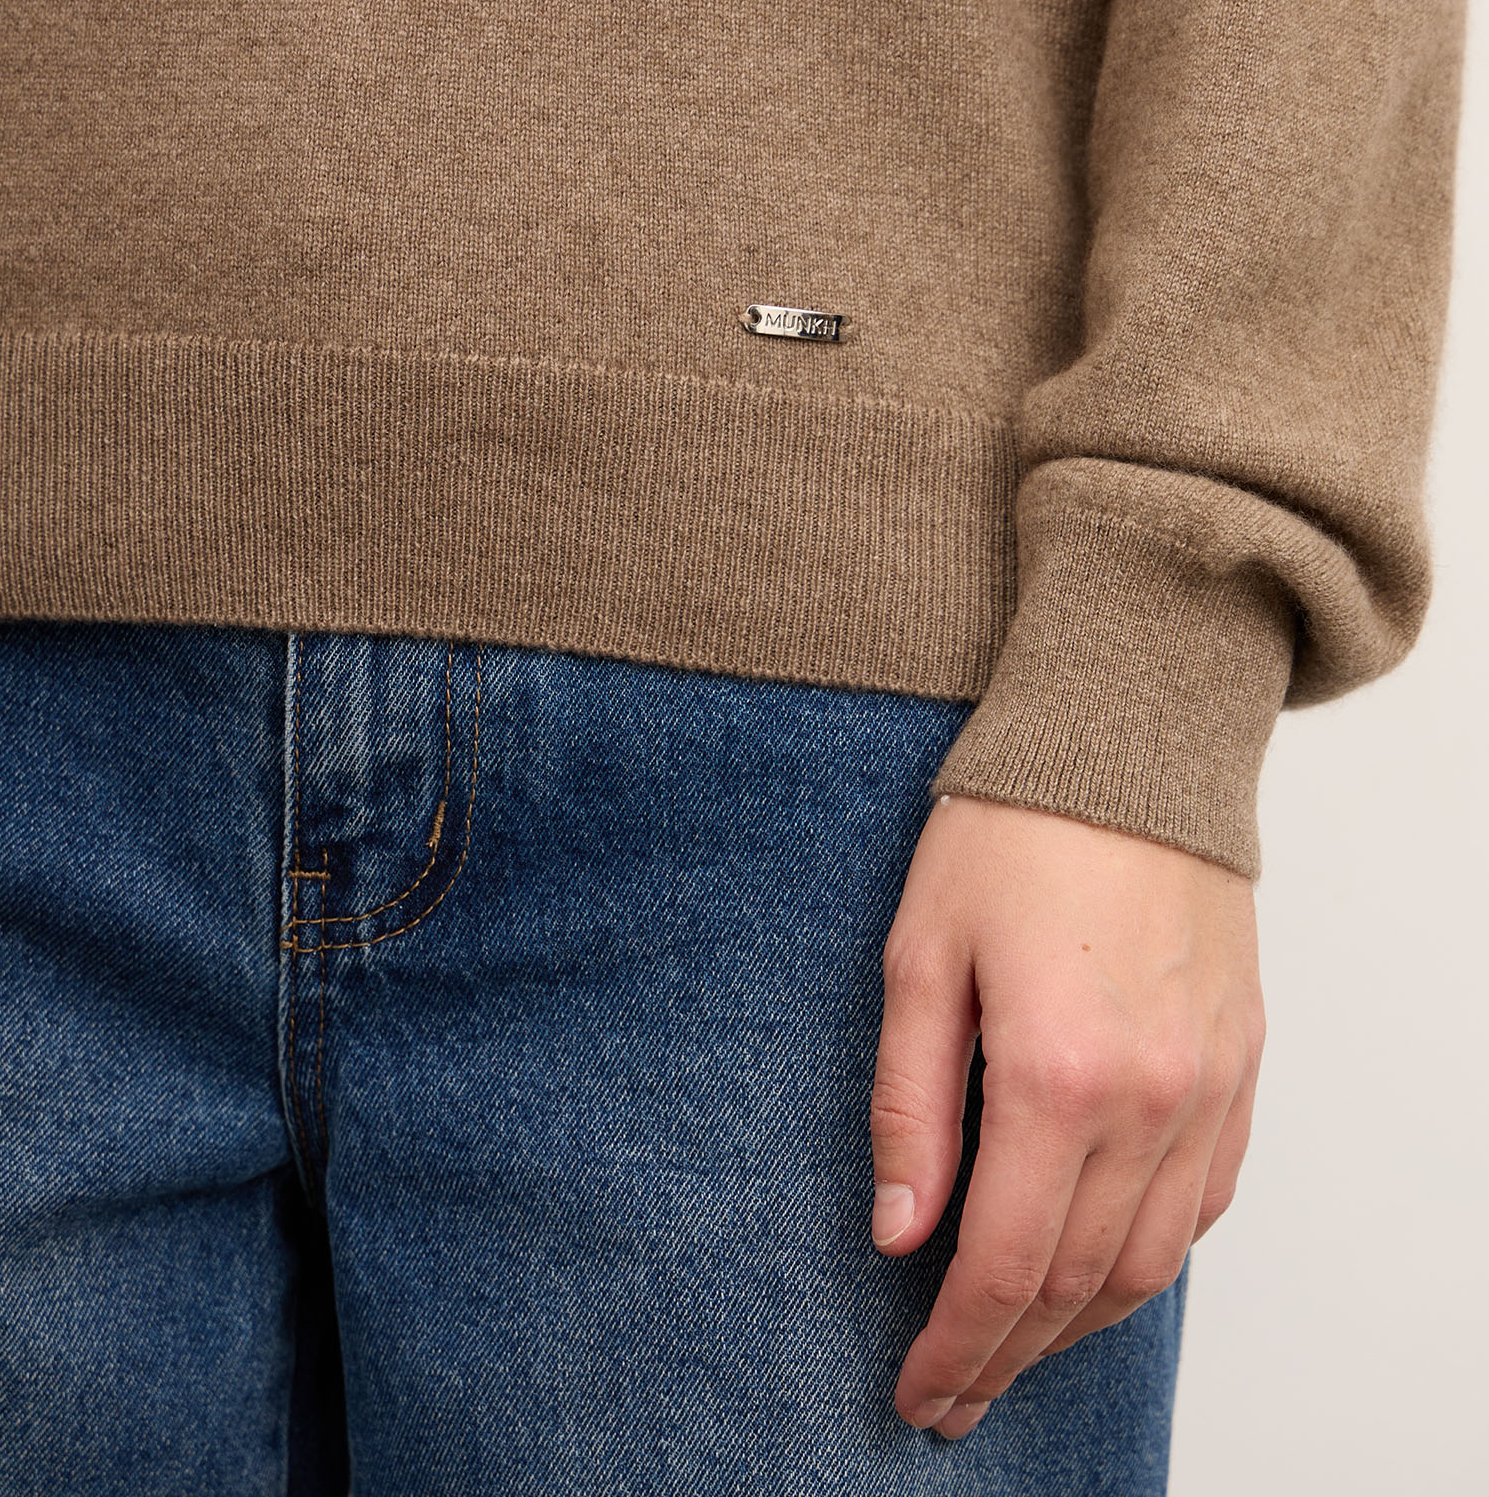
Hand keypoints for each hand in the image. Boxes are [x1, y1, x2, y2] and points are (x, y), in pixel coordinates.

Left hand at [869, 794, 1263, 1439]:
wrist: (1129, 742)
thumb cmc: (1010, 832)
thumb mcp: (921, 958)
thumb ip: (911, 1106)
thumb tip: (901, 1234)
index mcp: (1057, 1076)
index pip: (1004, 1266)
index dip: (954, 1347)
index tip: (915, 1393)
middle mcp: (1151, 1100)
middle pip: (1079, 1284)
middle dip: (1007, 1358)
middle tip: (952, 1399)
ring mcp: (1209, 1086)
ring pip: (1151, 1262)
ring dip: (1080, 1325)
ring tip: (1017, 1352)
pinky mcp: (1240, 1062)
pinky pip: (1206, 1201)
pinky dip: (1152, 1258)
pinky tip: (1104, 1271)